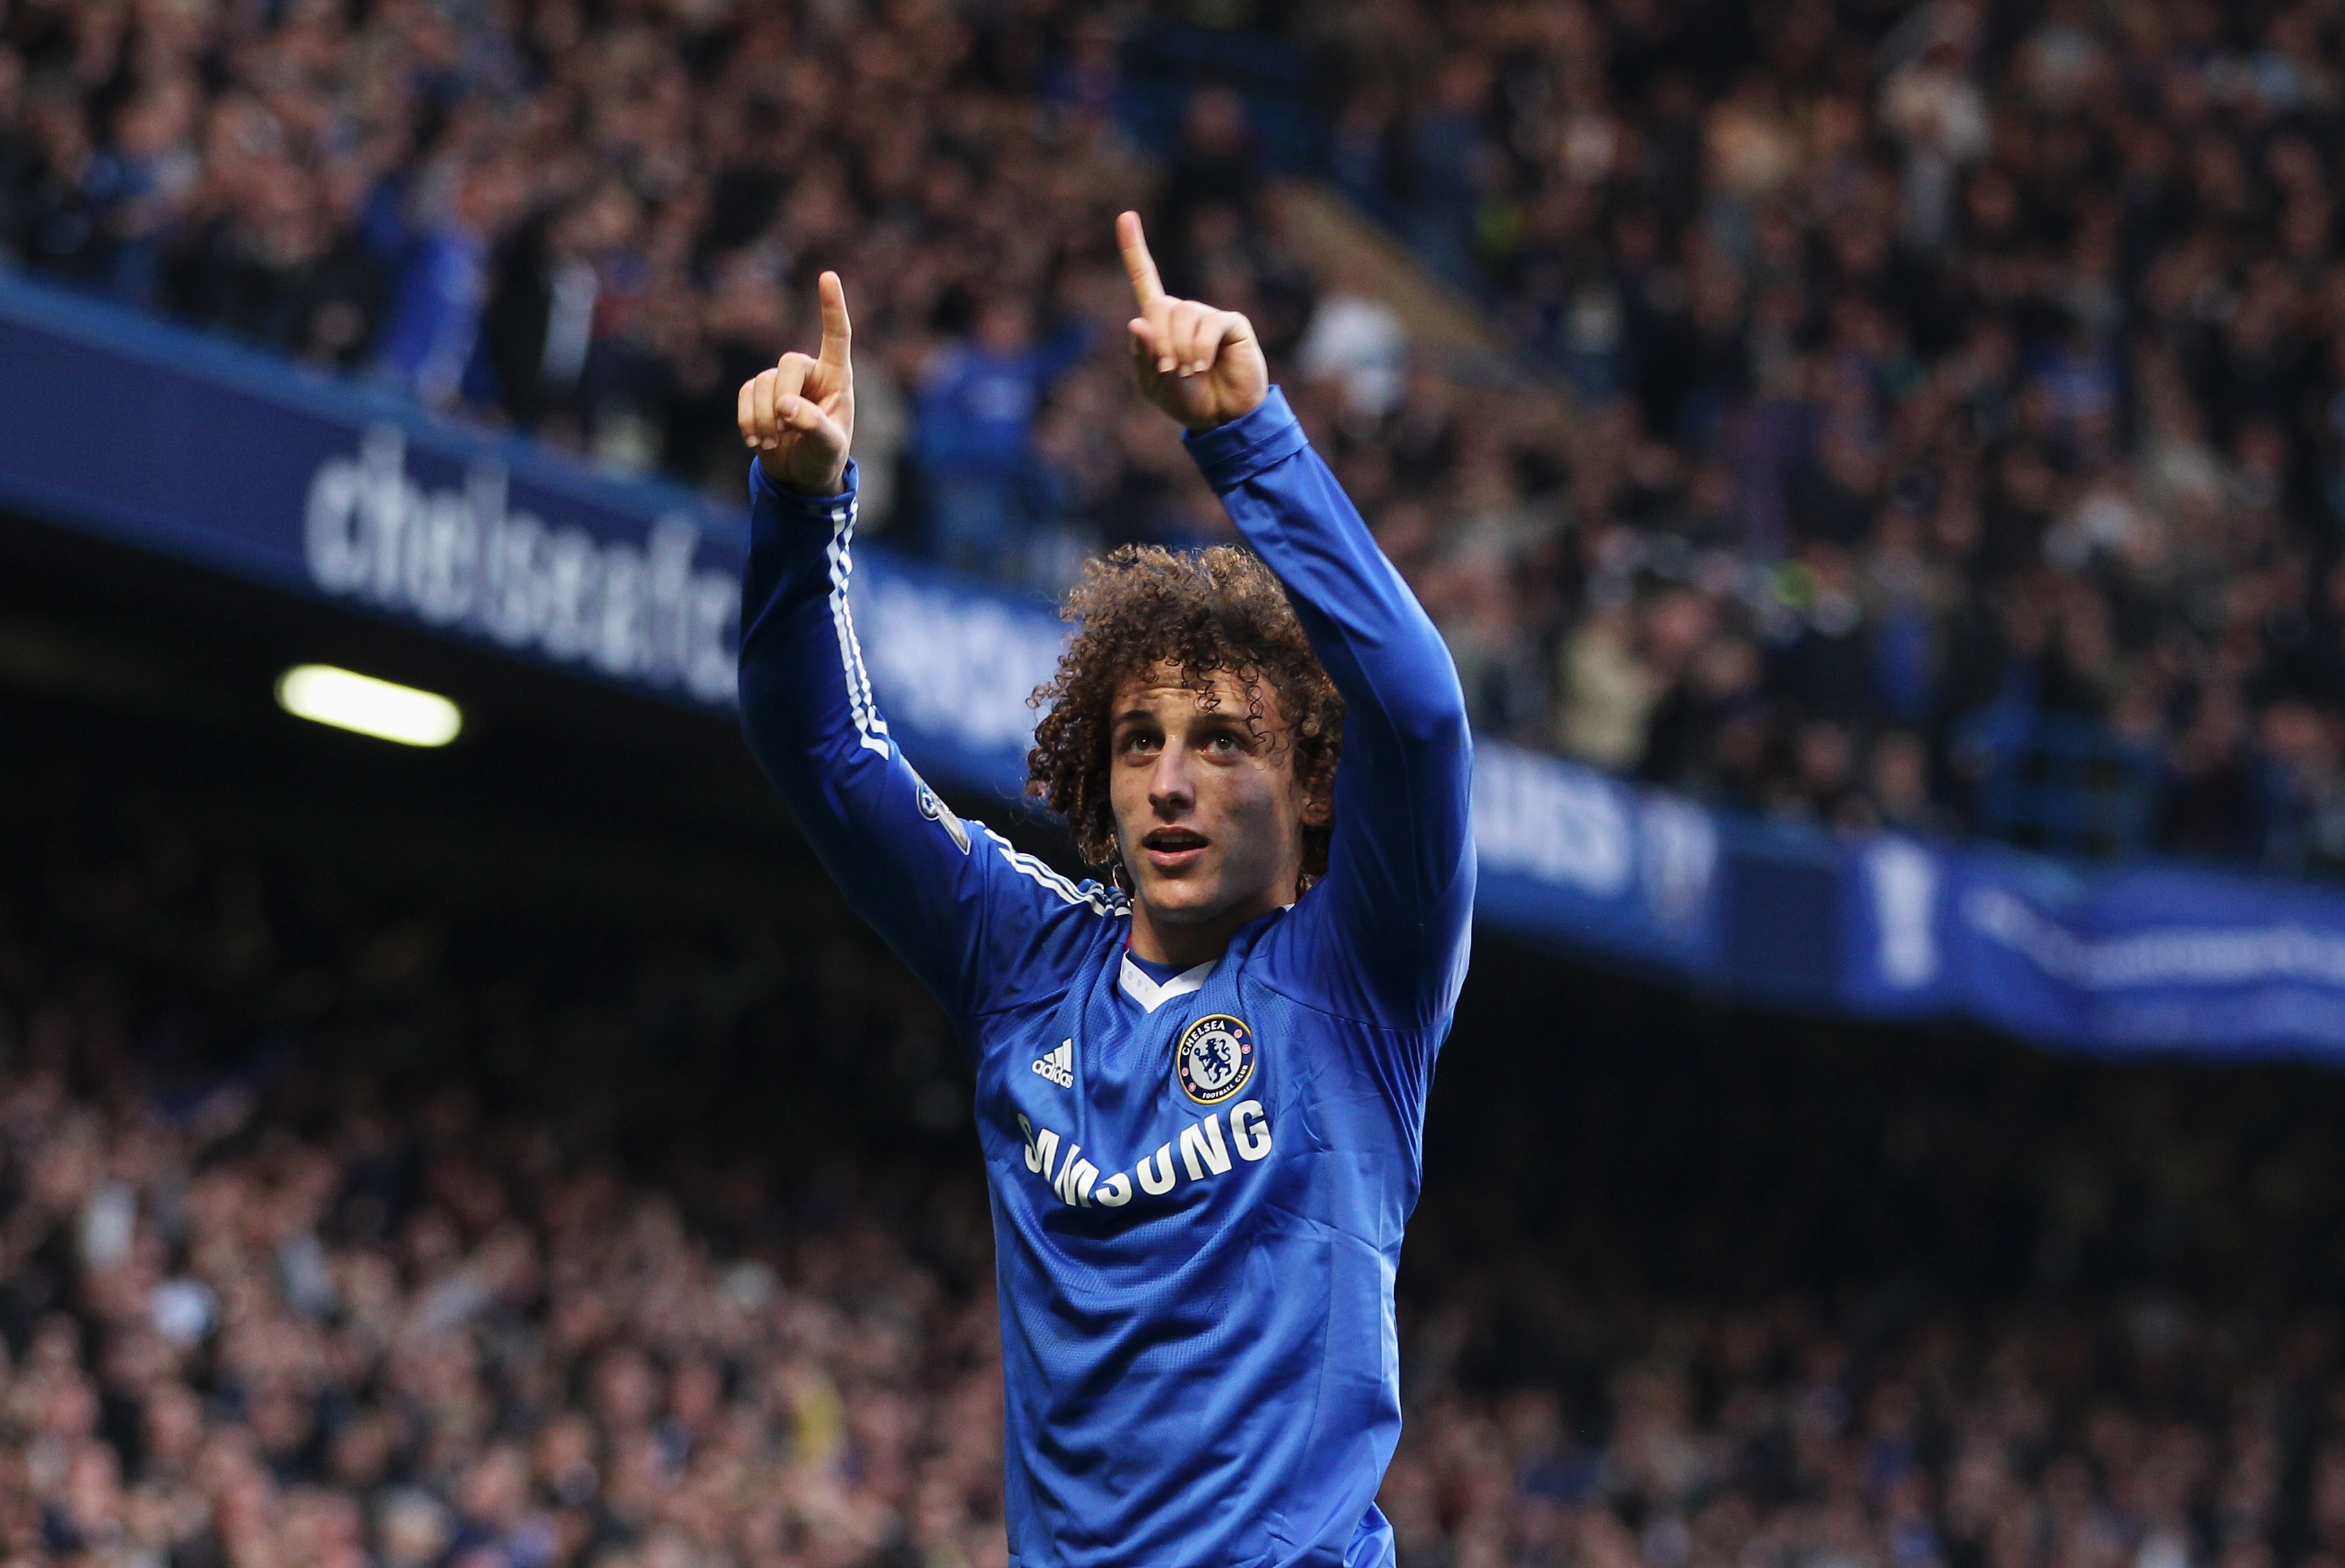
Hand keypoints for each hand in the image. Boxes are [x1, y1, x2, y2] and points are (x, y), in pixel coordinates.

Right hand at [738, 271, 854, 494]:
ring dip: (763, 418)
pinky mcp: (758, 396)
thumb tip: (784, 406)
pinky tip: (756, 442)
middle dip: (782, 397)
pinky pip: (745, 395)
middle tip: (783, 430)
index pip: (836, 337)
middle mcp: (810, 374)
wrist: (800, 478)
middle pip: (788, 363)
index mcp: (837, 379)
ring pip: (762, 383)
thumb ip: (813, 424)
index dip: (832, 307)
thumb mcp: (829, 446)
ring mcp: (781, 383)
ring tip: (772, 444)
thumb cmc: (825, 458)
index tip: (828, 276)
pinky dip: (747, 420)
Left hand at [1118, 210, 1266, 432]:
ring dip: (1181, 349)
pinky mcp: (1231, 323)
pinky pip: (1208, 324)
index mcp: (1160, 324)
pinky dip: (1200, 348)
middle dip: (1160, 342)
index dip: (1134, 249)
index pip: (1145, 280)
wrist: (1222, 419)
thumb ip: (1144, 356)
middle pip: (1159, 306)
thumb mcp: (1154, 384)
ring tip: (1190, 372)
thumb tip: (1137, 321)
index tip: (1126, 216)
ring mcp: (1208, 316)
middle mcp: (1184, 313)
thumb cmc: (1187, 402)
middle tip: (1171, 370)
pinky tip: (1203, 366)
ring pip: (1183, 314)